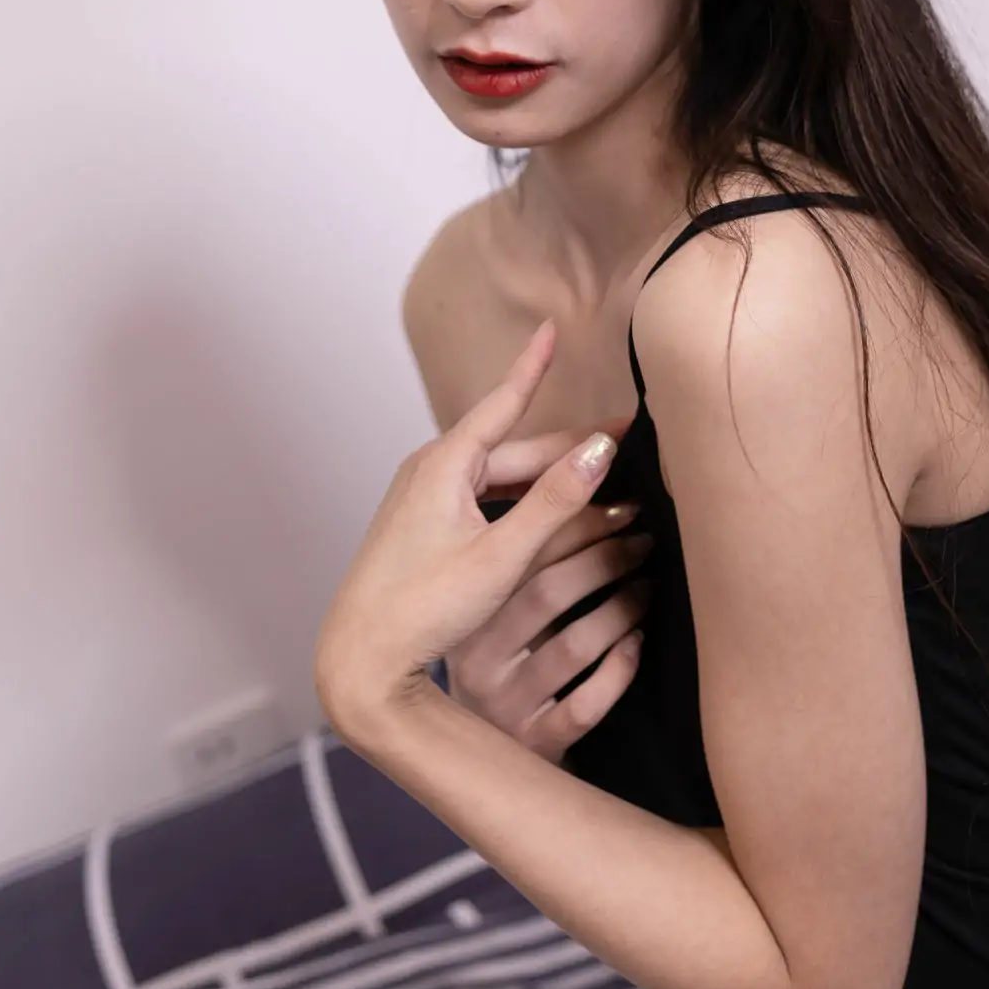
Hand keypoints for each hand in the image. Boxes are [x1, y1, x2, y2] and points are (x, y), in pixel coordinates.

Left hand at [313, 320, 649, 739]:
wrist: (360, 661)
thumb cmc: (424, 609)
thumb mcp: (501, 556)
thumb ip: (554, 502)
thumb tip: (602, 449)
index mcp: (445, 464)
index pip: (504, 402)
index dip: (533, 365)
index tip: (551, 327)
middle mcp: (431, 471)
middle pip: (515, 450)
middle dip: (569, 449)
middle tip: (628, 444)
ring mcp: (423, 499)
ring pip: (501, 477)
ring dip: (548, 480)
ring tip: (600, 481)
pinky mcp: (423, 528)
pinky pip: (483, 499)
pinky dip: (521, 502)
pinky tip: (546, 514)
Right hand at [443, 458, 653, 760]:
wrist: (482, 765)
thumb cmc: (506, 666)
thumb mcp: (502, 615)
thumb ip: (529, 562)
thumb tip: (593, 482)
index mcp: (466, 613)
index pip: (520, 551)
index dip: (575, 520)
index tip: (623, 501)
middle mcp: (476, 658)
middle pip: (548, 592)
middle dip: (605, 557)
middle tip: (645, 538)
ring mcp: (504, 705)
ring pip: (573, 646)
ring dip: (620, 609)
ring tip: (649, 587)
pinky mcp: (533, 744)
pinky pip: (584, 705)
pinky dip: (617, 671)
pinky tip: (638, 646)